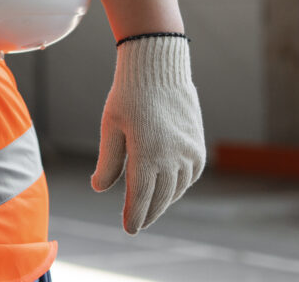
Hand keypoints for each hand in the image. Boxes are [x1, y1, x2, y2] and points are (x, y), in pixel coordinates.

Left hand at [91, 35, 204, 233]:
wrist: (158, 69)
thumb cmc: (127, 96)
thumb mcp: (110, 127)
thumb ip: (107, 162)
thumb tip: (100, 189)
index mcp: (146, 155)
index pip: (140, 198)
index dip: (134, 216)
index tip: (128, 229)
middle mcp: (172, 159)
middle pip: (160, 199)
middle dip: (148, 213)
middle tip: (137, 224)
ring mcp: (189, 153)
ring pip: (177, 190)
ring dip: (164, 201)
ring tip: (150, 208)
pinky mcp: (198, 146)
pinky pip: (190, 176)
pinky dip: (179, 186)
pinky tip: (168, 189)